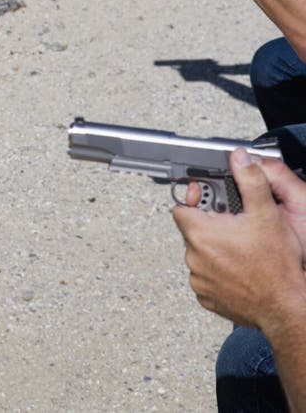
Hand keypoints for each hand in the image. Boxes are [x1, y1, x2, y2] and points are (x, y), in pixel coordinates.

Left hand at [174, 149, 305, 330]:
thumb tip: (239, 159)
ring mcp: (200, 281)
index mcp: (201, 234)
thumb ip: (249, 180)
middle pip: (193, 231)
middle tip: (235, 226)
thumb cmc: (276, 266)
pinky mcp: (208, 298)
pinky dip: (219, 272)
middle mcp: (194, 258)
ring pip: (200, 255)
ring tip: (241, 249)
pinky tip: (240, 269)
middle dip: (210, 225)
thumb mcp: (266, 213)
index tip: (206, 199)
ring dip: (215, 250)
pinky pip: (207, 278)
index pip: (181, 208)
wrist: (286, 307)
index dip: (194, 200)